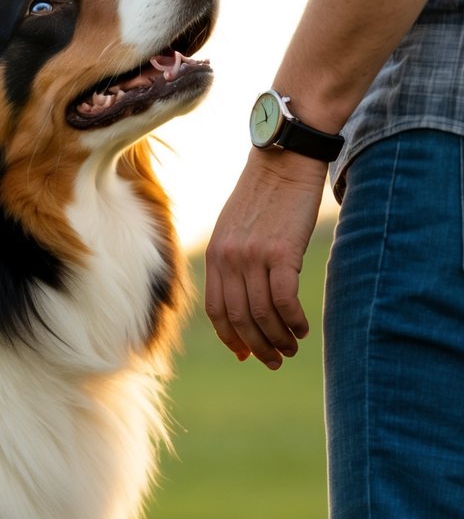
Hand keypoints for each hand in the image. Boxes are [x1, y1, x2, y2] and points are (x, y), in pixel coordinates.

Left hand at [204, 149, 327, 368]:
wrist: (285, 158)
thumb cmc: (265, 193)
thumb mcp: (235, 226)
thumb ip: (233, 258)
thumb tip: (242, 295)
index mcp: (215, 254)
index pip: (216, 310)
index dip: (231, 337)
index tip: (246, 353)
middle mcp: (229, 258)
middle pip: (239, 319)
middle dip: (257, 346)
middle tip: (274, 360)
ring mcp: (254, 256)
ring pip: (263, 315)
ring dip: (278, 339)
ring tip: (292, 347)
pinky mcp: (282, 252)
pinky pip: (285, 301)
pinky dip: (293, 321)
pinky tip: (303, 328)